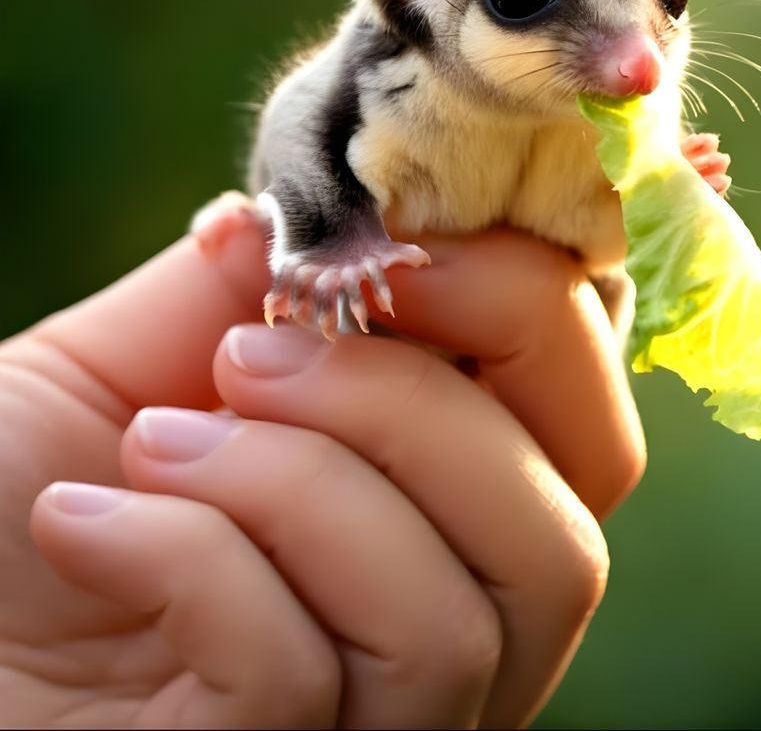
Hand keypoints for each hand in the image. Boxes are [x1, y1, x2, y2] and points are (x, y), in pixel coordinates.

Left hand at [1, 221, 643, 727]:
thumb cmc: (6, 491)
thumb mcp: (144, 347)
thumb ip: (270, 275)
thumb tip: (369, 192)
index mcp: (442, 513)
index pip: (591, 435)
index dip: (539, 314)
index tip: (403, 245)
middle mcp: (436, 631)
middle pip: (567, 542)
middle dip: (419, 410)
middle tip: (251, 352)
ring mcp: (362, 729)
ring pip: (456, 625)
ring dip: (295, 486)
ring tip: (154, 444)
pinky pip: (298, 673)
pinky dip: (185, 558)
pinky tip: (87, 529)